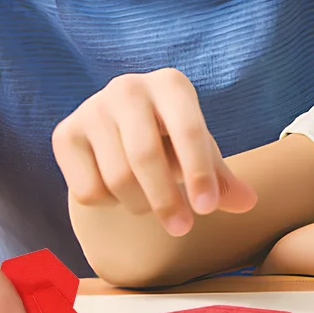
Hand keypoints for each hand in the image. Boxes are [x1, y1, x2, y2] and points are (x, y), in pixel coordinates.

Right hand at [52, 68, 256, 234]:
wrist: (118, 127)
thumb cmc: (170, 139)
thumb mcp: (199, 151)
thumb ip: (222, 179)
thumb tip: (249, 203)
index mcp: (171, 84)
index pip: (188, 129)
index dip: (199, 173)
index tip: (207, 209)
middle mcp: (128, 87)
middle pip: (145, 156)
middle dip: (166, 200)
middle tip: (182, 229)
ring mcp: (91, 108)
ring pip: (117, 178)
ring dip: (139, 205)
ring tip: (150, 203)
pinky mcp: (64, 133)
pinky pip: (88, 190)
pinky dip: (108, 204)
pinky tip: (117, 190)